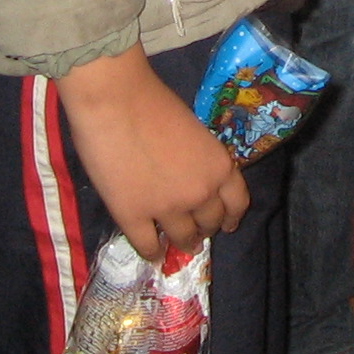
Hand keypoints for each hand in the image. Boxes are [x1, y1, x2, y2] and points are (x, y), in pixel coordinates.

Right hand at [56, 46, 246, 260]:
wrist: (116, 101)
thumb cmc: (154, 103)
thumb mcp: (195, 132)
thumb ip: (199, 160)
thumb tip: (191, 177)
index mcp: (219, 166)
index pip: (237, 203)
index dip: (231, 217)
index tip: (226, 224)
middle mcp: (201, 192)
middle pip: (210, 223)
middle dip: (204, 229)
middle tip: (195, 230)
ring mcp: (168, 209)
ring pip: (182, 239)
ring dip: (181, 242)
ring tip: (175, 243)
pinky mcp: (134, 217)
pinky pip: (148, 246)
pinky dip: (151, 252)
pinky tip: (151, 250)